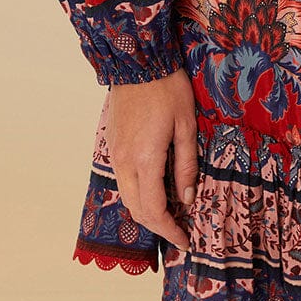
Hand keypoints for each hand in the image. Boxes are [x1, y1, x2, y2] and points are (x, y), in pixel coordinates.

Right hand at [105, 69, 198, 250]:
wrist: (137, 60)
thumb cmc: (168, 88)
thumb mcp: (186, 125)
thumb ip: (186, 165)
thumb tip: (187, 199)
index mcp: (145, 159)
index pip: (154, 210)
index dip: (170, 230)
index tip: (184, 240)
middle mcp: (124, 162)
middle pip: (137, 210)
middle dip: (158, 226)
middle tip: (179, 232)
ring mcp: (115, 154)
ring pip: (126, 197)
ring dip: (146, 212)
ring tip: (169, 215)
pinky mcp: (112, 145)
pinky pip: (122, 181)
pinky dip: (137, 195)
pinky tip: (153, 191)